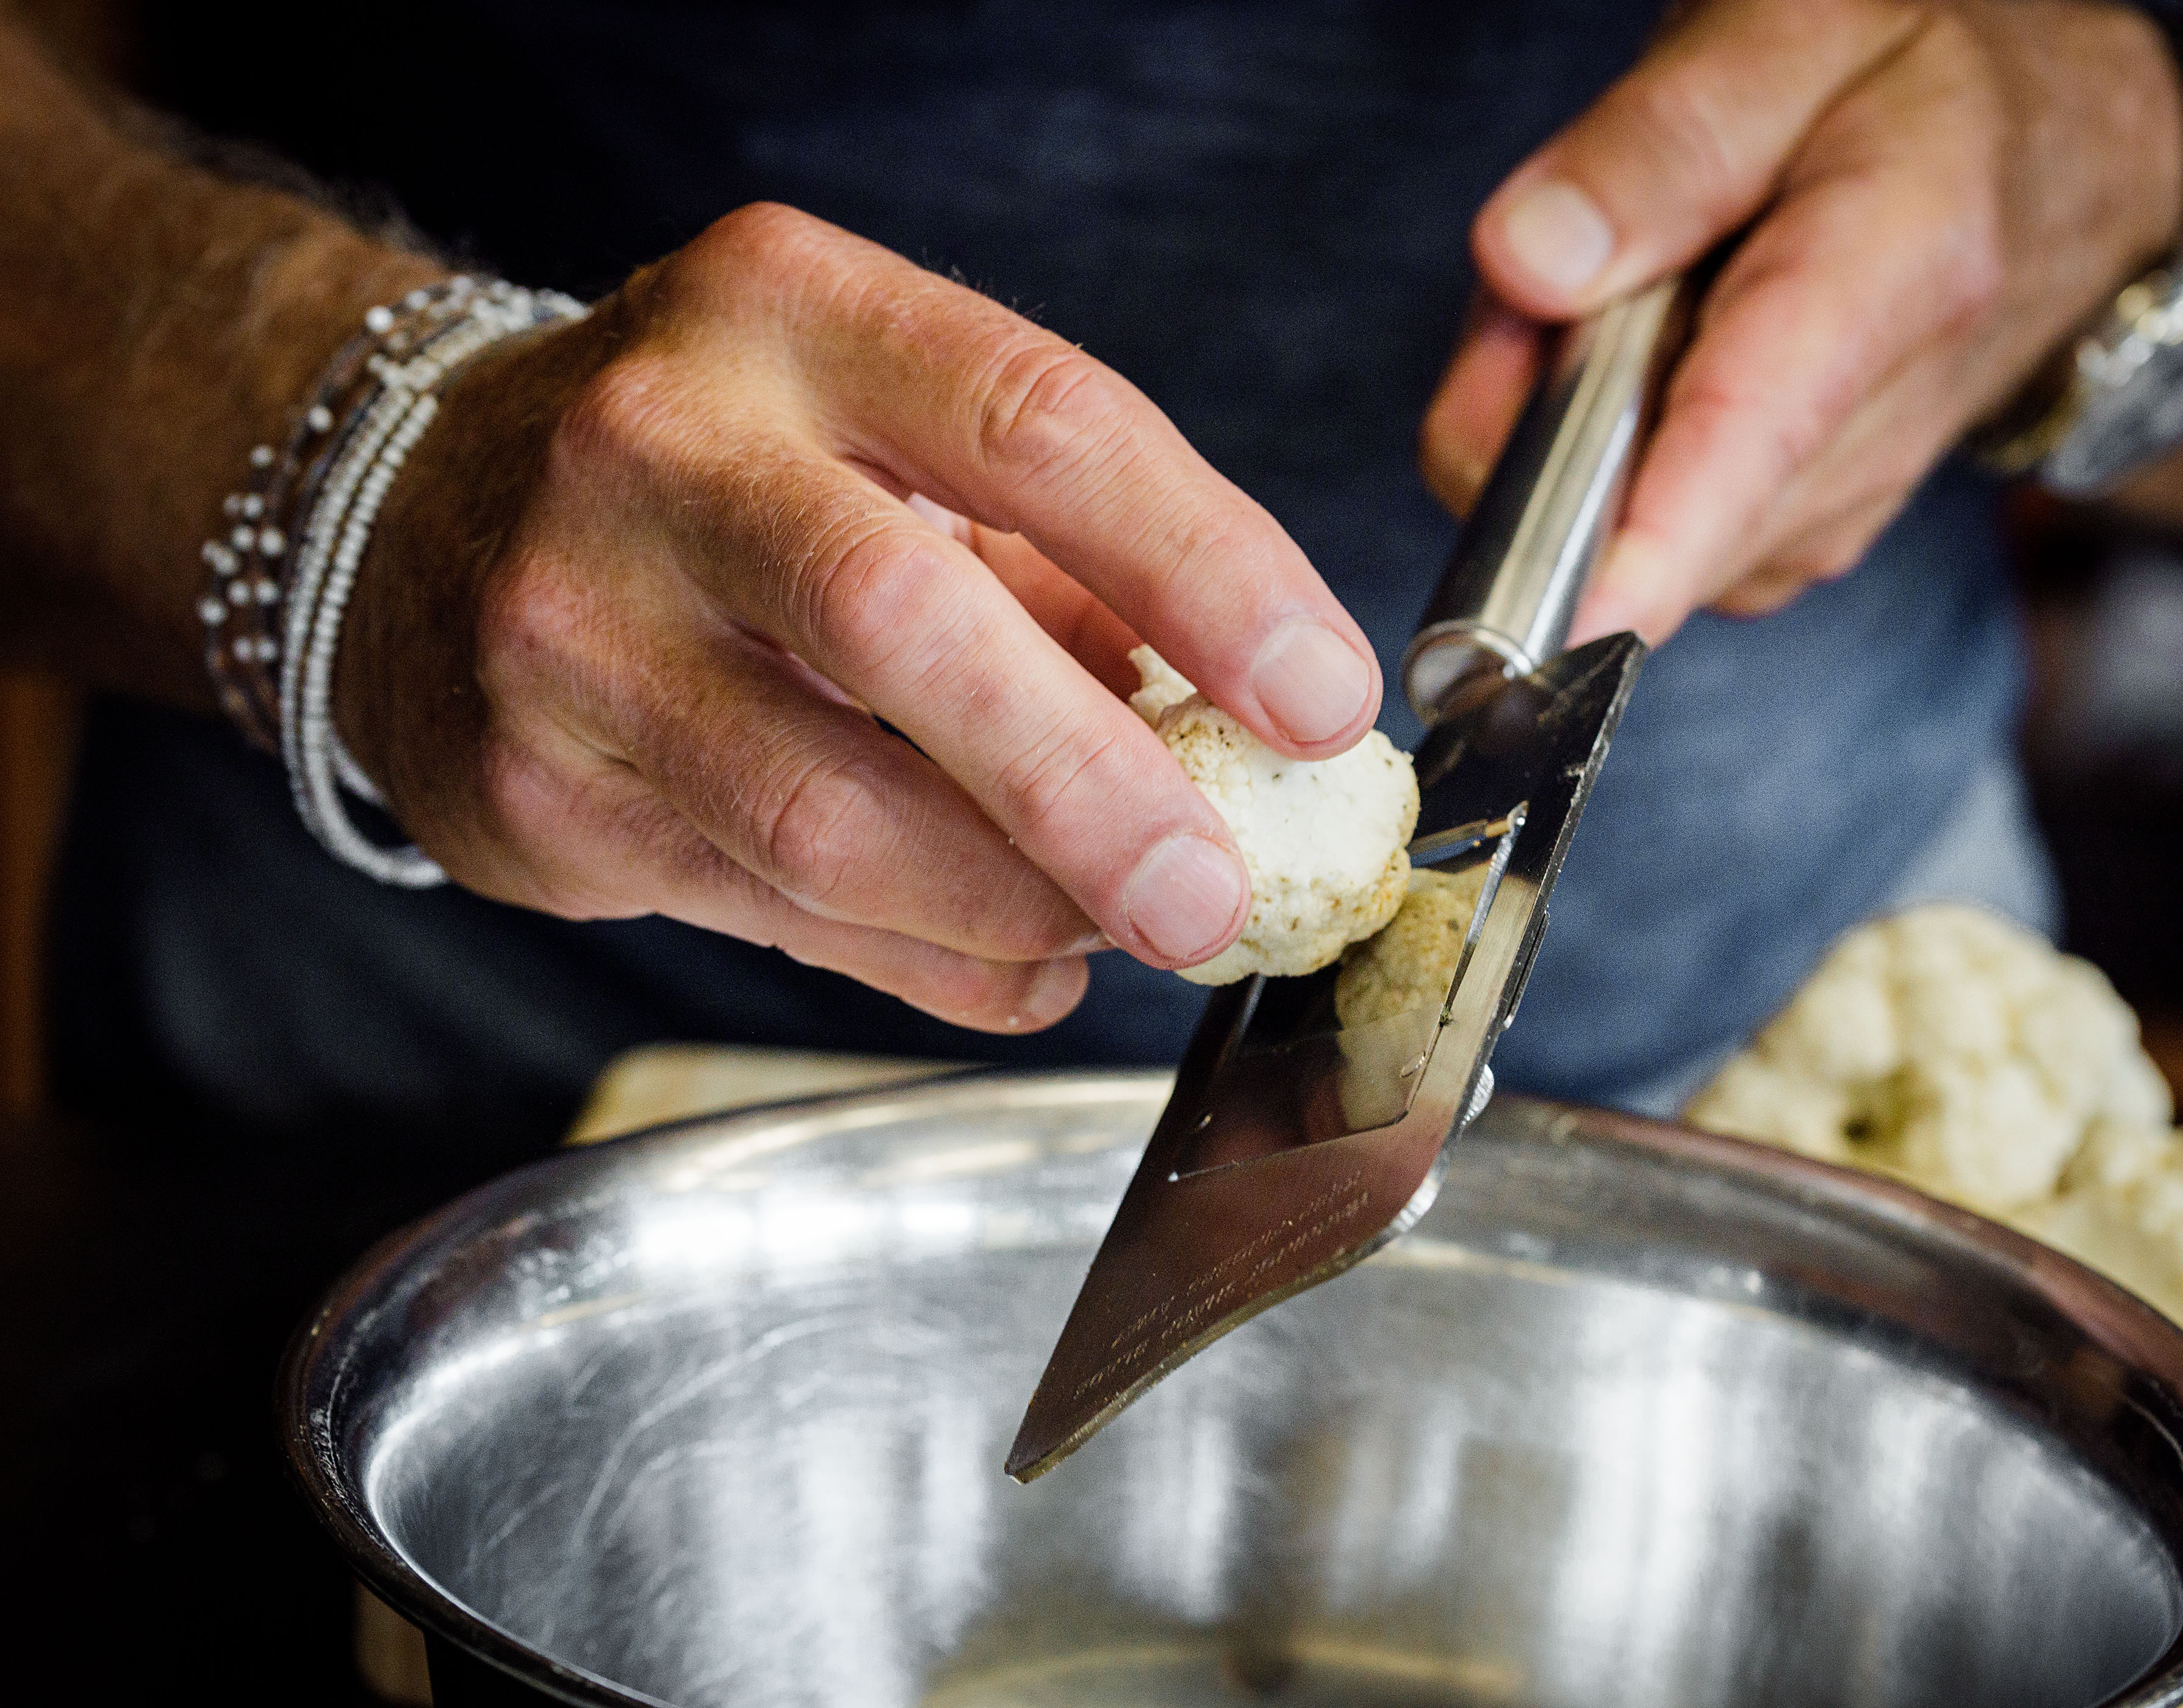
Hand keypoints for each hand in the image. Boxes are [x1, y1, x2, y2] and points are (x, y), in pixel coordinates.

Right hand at [334, 204, 1382, 1031]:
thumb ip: (1060, 572)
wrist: (417, 515)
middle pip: (908, 622)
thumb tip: (1244, 735)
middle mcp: (659, 445)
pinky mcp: (530, 782)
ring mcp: (571, 619)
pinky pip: (766, 909)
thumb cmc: (713, 471)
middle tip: (1217, 889)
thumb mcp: (883, 446)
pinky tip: (1016, 966)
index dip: (1208, 572)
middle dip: (1092, 782)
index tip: (1322, 699)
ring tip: (1119, 933)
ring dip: (1008, 901)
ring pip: (826, 810)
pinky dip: (924, 960)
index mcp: (790, 311)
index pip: (1043, 422)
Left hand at [1420, 0, 2182, 642]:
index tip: (1565, 628)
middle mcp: (1876, 419)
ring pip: (1629, 529)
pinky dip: (1604, 460)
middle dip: (1538, 428)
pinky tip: (1648, 365)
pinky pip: (1645, 535)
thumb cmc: (1909, 79)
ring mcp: (1835, 497)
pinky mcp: (1792, 537)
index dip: (1648, 547)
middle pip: (1650, 502)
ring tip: (1622, 299)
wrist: (2036, 151)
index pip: (1754, 431)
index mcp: (1895, 266)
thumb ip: (1658, 148)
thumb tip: (1528, 265)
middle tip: (1538, 292)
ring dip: (1569, 434)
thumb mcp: (1791, 36)